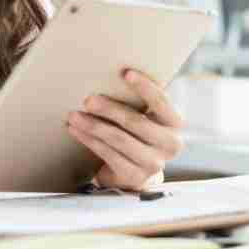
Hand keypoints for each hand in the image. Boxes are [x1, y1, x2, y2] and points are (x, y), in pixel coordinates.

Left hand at [67, 69, 183, 190]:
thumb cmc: (137, 134)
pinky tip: (76, 131)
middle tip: (88, 100)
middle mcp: (170, 144)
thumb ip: (137, 102)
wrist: (137, 173)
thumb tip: (109, 77)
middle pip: (135, 122)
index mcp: (174, 123)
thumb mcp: (145, 118)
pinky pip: (108, 154)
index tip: (126, 73)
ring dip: (93, 125)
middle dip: (109, 109)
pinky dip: (89, 140)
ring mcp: (153, 163)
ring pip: (118, 139)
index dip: (145, 87)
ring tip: (74, 116)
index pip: (160, 102)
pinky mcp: (135, 176)